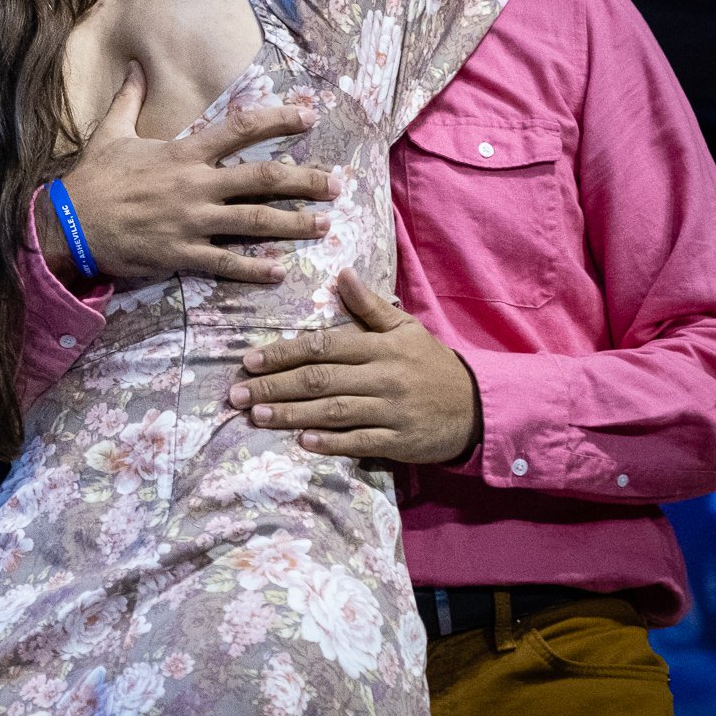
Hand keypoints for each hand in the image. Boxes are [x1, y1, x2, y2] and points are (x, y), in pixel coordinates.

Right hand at [37, 62, 340, 282]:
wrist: (67, 225)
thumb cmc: (91, 179)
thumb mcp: (110, 133)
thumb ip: (130, 98)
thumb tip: (136, 64)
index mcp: (182, 153)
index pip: (241, 129)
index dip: (279, 119)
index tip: (309, 115)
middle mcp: (195, 186)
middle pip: (263, 180)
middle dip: (306, 181)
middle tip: (339, 183)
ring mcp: (191, 222)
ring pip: (255, 222)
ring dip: (294, 224)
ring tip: (325, 226)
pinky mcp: (181, 254)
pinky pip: (226, 262)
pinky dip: (255, 267)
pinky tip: (280, 270)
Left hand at [228, 268, 482, 463]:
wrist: (477, 406)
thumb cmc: (430, 364)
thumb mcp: (405, 328)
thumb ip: (369, 306)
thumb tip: (342, 273)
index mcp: (379, 346)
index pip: (323, 346)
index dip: (283, 353)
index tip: (249, 360)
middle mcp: (382, 376)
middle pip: (321, 379)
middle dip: (275, 386)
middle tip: (238, 393)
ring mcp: (391, 410)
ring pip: (335, 411)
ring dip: (293, 414)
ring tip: (257, 416)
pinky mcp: (400, 440)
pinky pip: (361, 442)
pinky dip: (331, 442)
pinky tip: (303, 441)